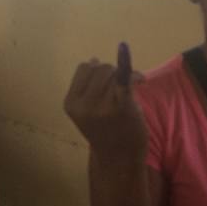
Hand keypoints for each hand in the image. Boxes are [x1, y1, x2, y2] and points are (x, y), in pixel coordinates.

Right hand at [64, 42, 147, 162]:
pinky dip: (124, 61)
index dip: (100, 71)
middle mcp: (84, 104)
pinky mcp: (122, 106)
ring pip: (114, 71)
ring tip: (135, 85)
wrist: (120, 158)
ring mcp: (102, 106)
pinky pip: (122, 77)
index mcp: (71, 102)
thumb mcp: (87, 111)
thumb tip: (93, 60)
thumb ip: (87, 87)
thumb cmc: (107, 132)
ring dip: (127, 73)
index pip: (85, 68)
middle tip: (125, 86)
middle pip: (102, 68)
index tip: (111, 81)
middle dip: (114, 73)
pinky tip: (123, 47)